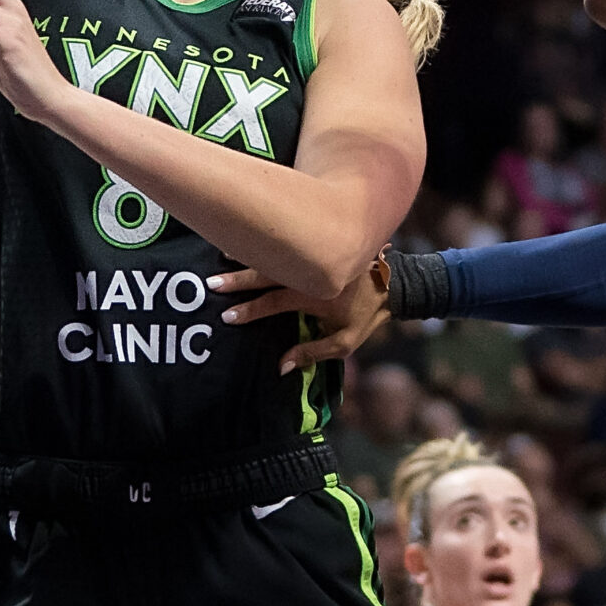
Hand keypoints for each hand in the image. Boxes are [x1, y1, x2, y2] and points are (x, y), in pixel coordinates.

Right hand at [208, 256, 388, 374]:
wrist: (392, 281)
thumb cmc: (366, 314)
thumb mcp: (346, 342)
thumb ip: (314, 353)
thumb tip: (280, 366)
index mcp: (316, 294)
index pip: (276, 301)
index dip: (251, 309)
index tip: (228, 315)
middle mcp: (311, 271)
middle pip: (269, 273)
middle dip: (239, 279)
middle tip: (213, 284)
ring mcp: (314, 254)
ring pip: (276, 252)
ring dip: (249, 254)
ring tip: (223, 255)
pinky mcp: (318, 244)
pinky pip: (288, 241)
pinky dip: (267, 242)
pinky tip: (249, 238)